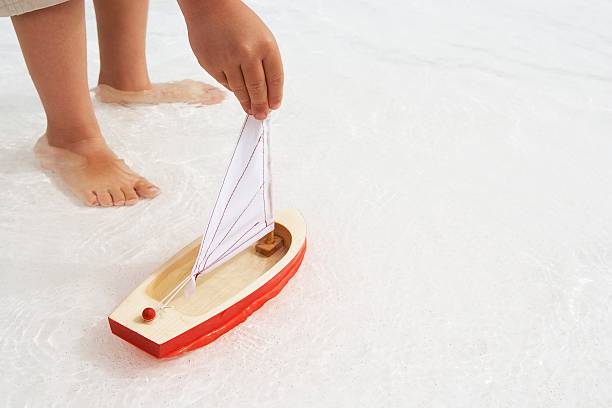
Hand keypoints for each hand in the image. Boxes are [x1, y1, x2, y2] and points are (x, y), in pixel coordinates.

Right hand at [179, 0, 283, 118]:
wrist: (210, 6)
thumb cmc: (238, 22)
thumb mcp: (261, 37)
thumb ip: (266, 63)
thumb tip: (267, 93)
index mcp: (265, 45)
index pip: (275, 79)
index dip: (275, 96)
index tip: (274, 106)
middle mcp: (247, 53)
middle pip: (257, 89)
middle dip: (261, 106)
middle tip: (261, 115)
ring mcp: (227, 59)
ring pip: (240, 90)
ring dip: (246, 102)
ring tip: (250, 110)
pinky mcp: (210, 63)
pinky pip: (224, 83)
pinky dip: (231, 88)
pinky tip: (236, 90)